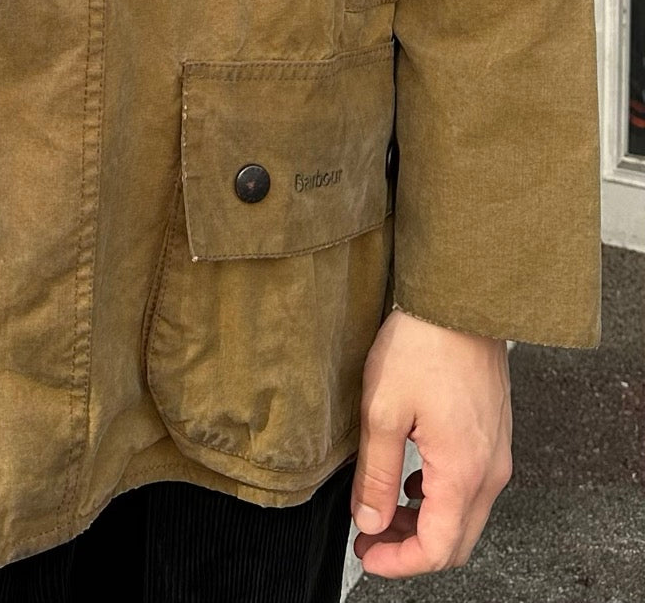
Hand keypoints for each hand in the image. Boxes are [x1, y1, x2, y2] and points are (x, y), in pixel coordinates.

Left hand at [350, 307, 512, 575]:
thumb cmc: (423, 345)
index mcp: (463, 472)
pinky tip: (413, 479)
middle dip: (411, 549)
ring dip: (426, 523)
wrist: (460, 299)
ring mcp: (496, 453)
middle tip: (371, 539)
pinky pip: (472, 486)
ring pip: (465, 515)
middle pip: (456, 541)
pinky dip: (441, 497)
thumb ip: (378, 474)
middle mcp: (490, 470)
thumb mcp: (383, 410)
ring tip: (385, 509)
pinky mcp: (493, 435)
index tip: (367, 554)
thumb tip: (371, 521)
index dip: (399, 563)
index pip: (438, 549)